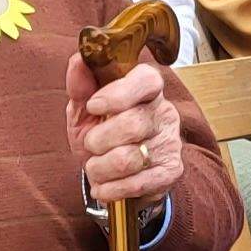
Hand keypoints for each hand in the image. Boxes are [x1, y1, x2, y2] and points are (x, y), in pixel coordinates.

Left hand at [69, 57, 188, 209]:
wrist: (116, 174)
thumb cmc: (102, 135)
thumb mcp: (85, 110)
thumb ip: (81, 87)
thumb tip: (79, 61)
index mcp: (146, 89)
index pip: (146, 80)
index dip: (119, 93)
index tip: (94, 106)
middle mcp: (164, 112)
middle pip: (133, 124)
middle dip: (99, 140)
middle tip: (91, 145)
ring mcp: (170, 143)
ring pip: (129, 158)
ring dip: (100, 168)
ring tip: (96, 168)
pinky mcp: (171, 171)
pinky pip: (137, 183)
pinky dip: (111, 189)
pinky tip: (104, 186)